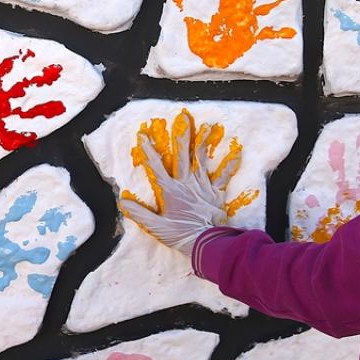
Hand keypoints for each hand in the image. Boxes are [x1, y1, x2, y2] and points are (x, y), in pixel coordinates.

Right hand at [118, 109, 237, 255]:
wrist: (205, 242)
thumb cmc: (180, 235)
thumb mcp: (155, 226)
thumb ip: (139, 213)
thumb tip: (122, 202)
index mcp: (170, 190)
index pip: (156, 166)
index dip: (148, 151)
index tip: (143, 135)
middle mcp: (186, 183)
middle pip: (182, 155)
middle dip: (181, 136)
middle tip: (182, 117)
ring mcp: (202, 185)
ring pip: (202, 159)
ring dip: (204, 142)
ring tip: (207, 126)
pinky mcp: (216, 192)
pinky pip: (223, 176)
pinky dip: (230, 164)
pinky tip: (237, 150)